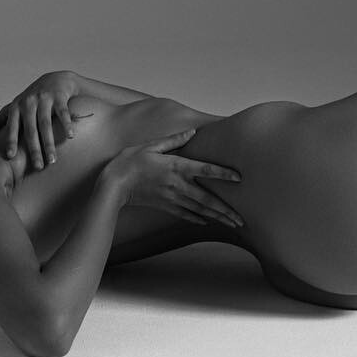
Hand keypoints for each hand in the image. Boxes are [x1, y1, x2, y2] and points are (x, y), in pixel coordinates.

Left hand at [0, 70, 84, 171]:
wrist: (55, 80)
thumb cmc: (31, 98)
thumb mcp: (13, 107)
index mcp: (16, 107)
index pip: (12, 127)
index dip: (11, 141)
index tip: (10, 157)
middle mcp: (28, 103)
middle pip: (31, 130)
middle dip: (34, 149)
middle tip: (37, 167)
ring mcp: (44, 99)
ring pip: (46, 124)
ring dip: (49, 143)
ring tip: (52, 160)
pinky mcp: (59, 97)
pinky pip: (62, 112)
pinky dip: (66, 124)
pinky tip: (70, 136)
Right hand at [102, 130, 243, 229]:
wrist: (114, 184)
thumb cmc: (131, 160)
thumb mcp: (152, 145)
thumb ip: (174, 140)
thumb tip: (192, 132)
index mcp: (177, 166)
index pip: (206, 170)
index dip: (224, 174)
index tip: (239, 178)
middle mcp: (178, 185)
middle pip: (207, 199)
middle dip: (226, 210)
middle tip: (242, 220)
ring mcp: (172, 198)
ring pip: (199, 210)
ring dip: (217, 218)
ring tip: (232, 224)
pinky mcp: (165, 206)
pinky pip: (185, 215)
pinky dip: (198, 219)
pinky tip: (207, 223)